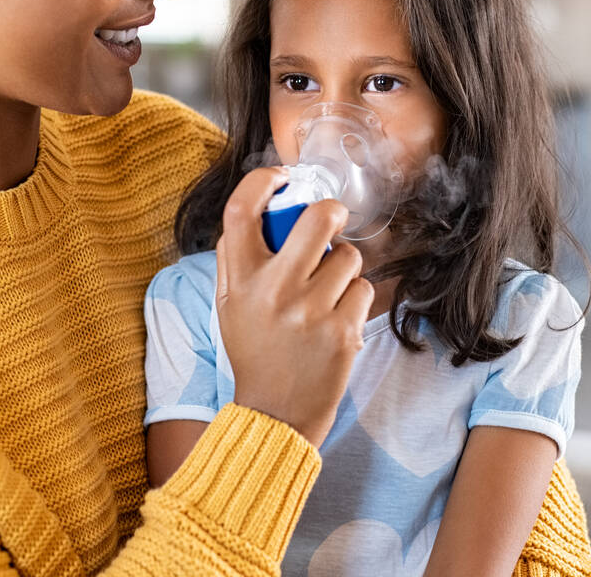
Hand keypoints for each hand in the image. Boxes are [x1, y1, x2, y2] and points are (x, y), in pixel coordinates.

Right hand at [215, 167, 373, 447]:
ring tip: (326, 291)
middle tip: (330, 219)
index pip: (242, 210)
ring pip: (348, 255)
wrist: (276, 412)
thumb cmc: (255, 349)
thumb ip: (234, 259)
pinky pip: (362, 288)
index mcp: (240, 281)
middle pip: (317, 218)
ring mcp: (311, 312)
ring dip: (343, 265)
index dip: (263, 181)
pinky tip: (336, 318)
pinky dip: (353, 298)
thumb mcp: (229, 305)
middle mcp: (274, 291)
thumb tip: (258, 206)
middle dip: (331, 211)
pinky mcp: (342, 332)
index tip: (280, 178)